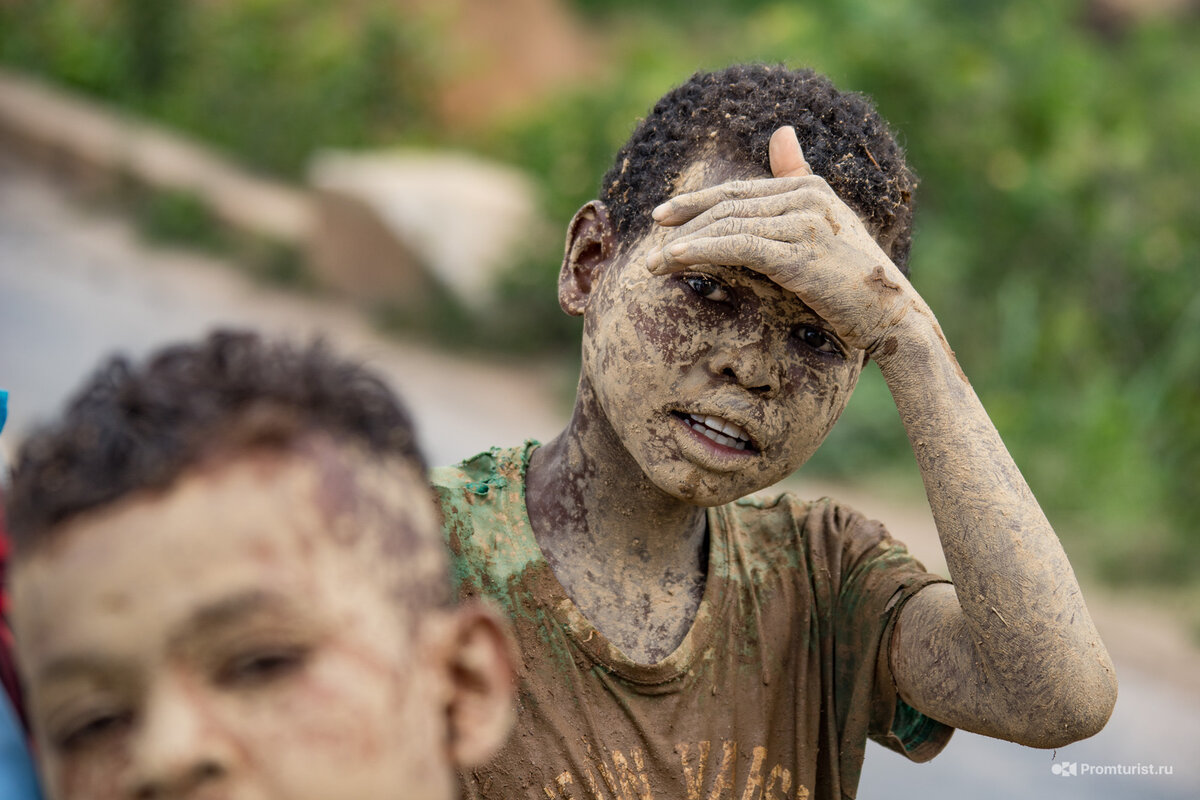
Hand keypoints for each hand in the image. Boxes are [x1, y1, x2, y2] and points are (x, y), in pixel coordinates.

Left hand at [646, 126, 917, 352]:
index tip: (663, 215)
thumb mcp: (827, 226)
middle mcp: (807, 196)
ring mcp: (804, 223)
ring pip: (727, 224)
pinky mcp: (798, 254)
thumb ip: (799, 180)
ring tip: (655, 262)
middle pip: (728, 204)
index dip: (697, 201)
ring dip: (685, 242)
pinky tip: (677, 259)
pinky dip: (703, 251)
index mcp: (810, 187)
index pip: (739, 191)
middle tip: (652, 234)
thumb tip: (782, 130)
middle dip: (685, 219)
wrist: (892, 317)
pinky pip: (738, 246)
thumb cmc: (856, 281)